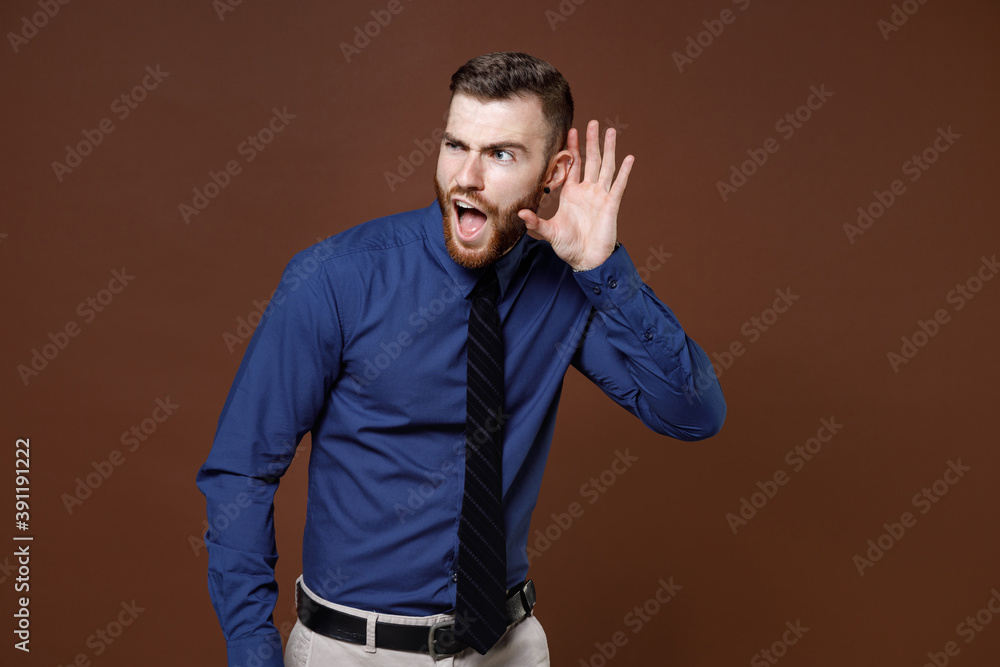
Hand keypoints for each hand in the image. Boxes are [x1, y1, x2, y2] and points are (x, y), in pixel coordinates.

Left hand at [519, 120, 633, 270]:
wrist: (586, 260)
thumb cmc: (568, 246)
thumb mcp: (549, 232)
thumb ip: (535, 222)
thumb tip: (520, 213)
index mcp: (572, 193)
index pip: (573, 165)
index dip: (572, 148)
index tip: (571, 130)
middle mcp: (587, 191)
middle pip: (591, 160)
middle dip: (590, 141)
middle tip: (592, 122)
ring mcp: (600, 196)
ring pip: (606, 167)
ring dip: (609, 149)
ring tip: (611, 132)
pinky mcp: (611, 205)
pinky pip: (618, 185)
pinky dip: (624, 172)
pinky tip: (629, 158)